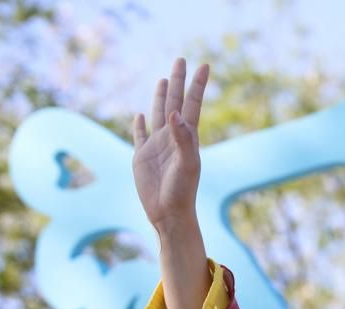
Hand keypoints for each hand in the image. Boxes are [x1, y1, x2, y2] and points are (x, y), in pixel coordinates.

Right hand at [132, 57, 208, 231]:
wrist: (169, 214)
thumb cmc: (182, 192)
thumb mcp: (186, 164)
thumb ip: (182, 139)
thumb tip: (176, 114)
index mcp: (187, 137)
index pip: (192, 104)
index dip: (198, 84)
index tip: (204, 65)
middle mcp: (173, 137)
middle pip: (175, 102)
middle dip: (178, 81)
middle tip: (180, 59)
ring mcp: (157, 146)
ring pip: (158, 114)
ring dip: (161, 96)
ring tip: (164, 79)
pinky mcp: (142, 156)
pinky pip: (140, 135)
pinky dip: (139, 124)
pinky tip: (140, 115)